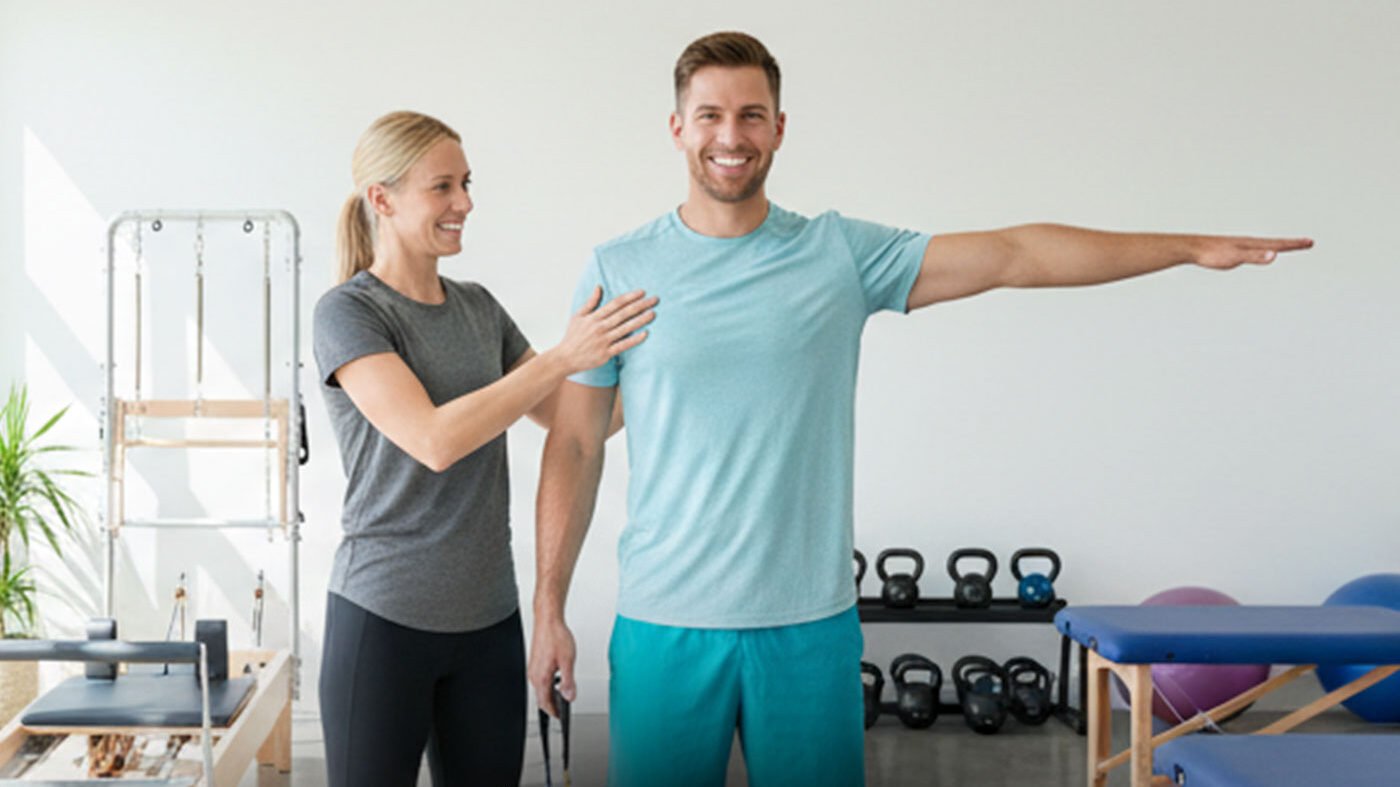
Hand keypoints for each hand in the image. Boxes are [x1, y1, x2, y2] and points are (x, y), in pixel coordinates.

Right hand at [529, 614, 576, 717]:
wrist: (548, 621)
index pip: (545, 703)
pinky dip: (549, 684)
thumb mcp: (568, 661)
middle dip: (553, 704)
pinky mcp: (535, 663)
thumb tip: (569, 696)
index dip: (554, 712)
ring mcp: (533, 669)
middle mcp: (534, 674)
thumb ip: (568, 682)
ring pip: (542, 688)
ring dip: (551, 694)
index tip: (561, 717)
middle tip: (563, 708)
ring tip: (563, 694)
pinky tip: (558, 680)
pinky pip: (541, 679)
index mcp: (541, 677)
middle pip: (542, 697)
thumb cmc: (556, 636)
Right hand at [556, 287, 657, 372]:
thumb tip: (599, 286)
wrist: (565, 358)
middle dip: (640, 306)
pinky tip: (645, 333)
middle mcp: (599, 327)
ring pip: (625, 328)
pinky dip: (634, 339)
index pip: (615, 304)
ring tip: (653, 313)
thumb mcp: (578, 316)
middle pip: (624, 314)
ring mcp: (603, 341)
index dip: (630, 297)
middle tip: (655, 300)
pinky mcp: (606, 353)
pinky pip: (623, 345)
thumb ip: (590, 302)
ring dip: (640, 320)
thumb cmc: (572, 336)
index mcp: (594, 317)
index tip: (642, 292)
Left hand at [1193, 235, 1312, 269]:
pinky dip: (1261, 250)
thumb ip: (1255, 256)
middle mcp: (1248, 242)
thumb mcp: (1236, 257)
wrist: (1191, 248)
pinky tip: (1257, 252)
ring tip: (1286, 246)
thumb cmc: (1211, 253)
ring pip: (1263, 246)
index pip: (1278, 244)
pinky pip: (1251, 249)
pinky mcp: (1231, 250)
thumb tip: (1274, 255)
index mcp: (1252, 244)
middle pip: (1275, 243)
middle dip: (1292, 244)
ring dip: (1278, 246)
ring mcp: (1240, 245)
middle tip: (1307, 242)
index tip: (1310, 242)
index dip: (1294, 244)